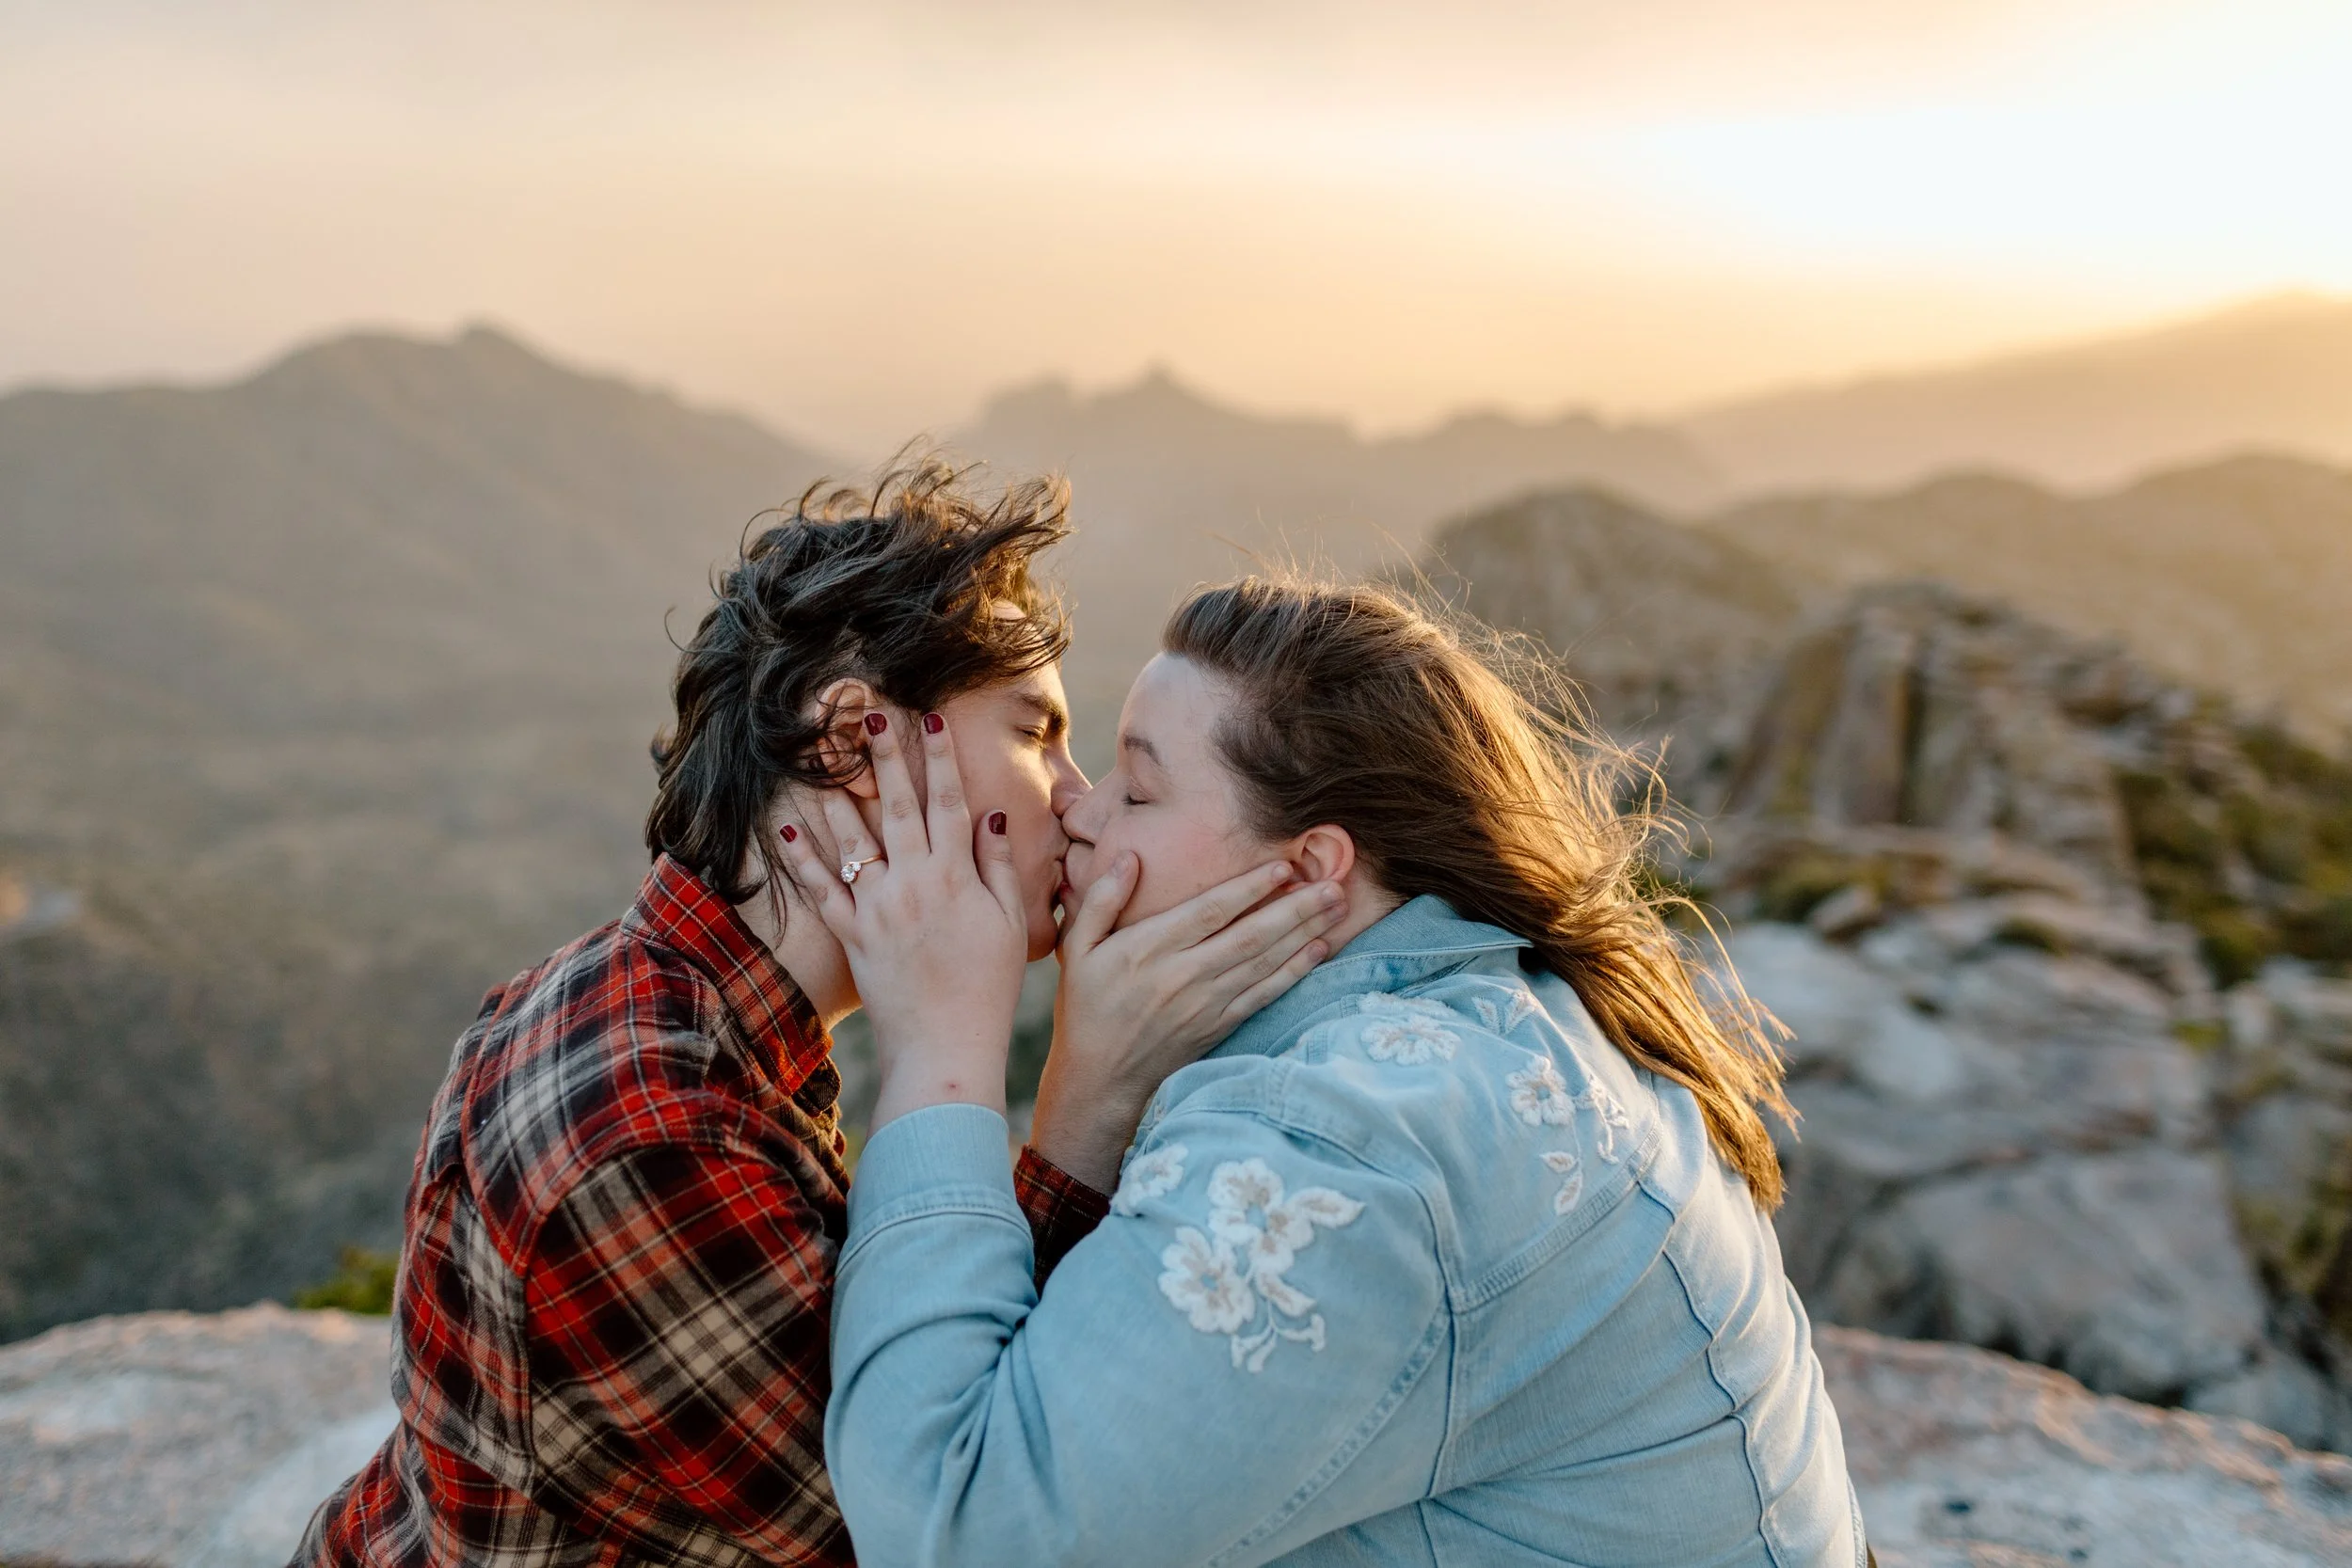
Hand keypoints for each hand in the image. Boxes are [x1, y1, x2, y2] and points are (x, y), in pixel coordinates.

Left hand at [778, 711, 1027, 1129]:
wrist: (946, 1048)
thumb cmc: (987, 988)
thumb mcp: (1009, 926)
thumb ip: (999, 869)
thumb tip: (989, 819)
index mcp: (956, 878)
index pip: (949, 803)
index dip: (939, 759)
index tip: (930, 719)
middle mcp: (914, 885)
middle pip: (898, 808)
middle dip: (886, 758)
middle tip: (872, 714)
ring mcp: (878, 909)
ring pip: (852, 840)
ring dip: (837, 793)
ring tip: (821, 755)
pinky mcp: (853, 936)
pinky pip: (821, 890)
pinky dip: (802, 858)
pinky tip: (786, 825)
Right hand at [1029, 857, 1344, 1189]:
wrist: (1100, 1081)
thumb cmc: (1087, 1008)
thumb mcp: (1077, 950)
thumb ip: (1101, 900)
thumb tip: (1131, 857)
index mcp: (1148, 950)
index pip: (1210, 911)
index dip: (1250, 888)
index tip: (1284, 866)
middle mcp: (1183, 976)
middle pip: (1250, 935)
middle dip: (1296, 907)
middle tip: (1333, 882)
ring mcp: (1205, 1004)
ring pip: (1264, 962)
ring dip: (1305, 933)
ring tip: (1338, 906)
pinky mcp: (1219, 1026)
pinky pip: (1264, 994)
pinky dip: (1294, 972)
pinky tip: (1320, 950)